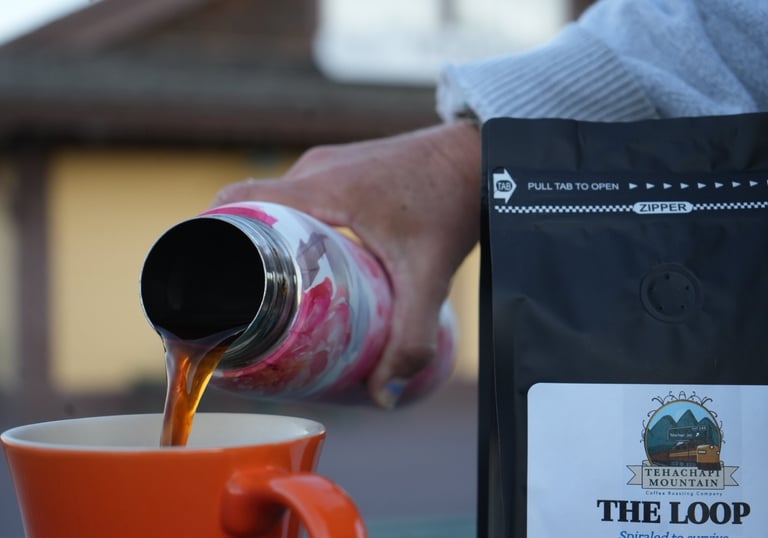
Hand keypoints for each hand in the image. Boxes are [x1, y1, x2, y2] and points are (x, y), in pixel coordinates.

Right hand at [212, 122, 480, 407]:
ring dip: (269, 238)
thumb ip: (411, 336)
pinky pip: (301, 195)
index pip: (238, 201)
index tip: (201, 277)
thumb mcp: (428, 274)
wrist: (482, 153)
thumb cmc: (452, 200)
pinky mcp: (346, 167)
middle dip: (239, 250)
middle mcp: (315, 169)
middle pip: (250, 206)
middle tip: (244, 297)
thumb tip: (384, 392)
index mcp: (319, 186)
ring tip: (273, 286)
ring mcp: (330, 164)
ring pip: (277, 202)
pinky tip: (311, 259)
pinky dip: (293, 226)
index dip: (209, 236)